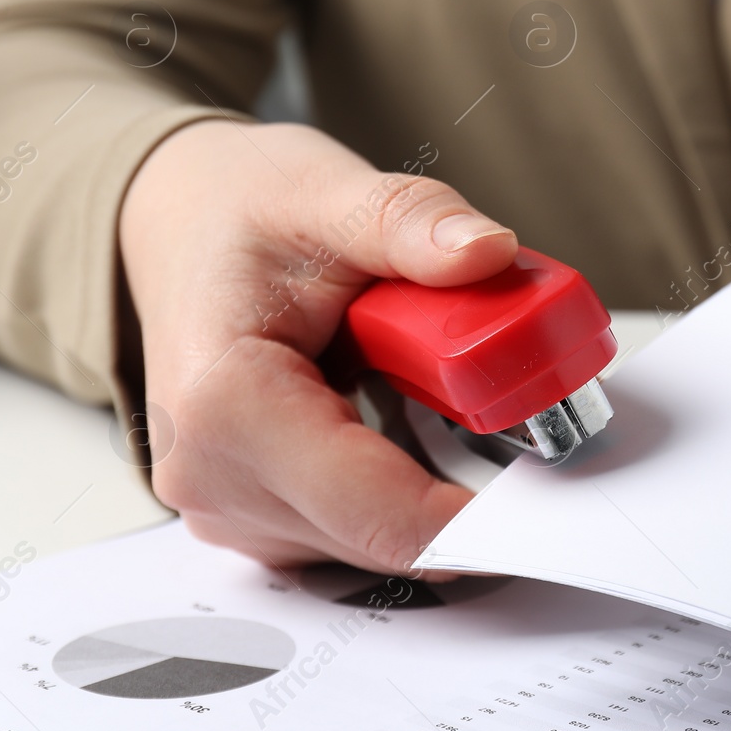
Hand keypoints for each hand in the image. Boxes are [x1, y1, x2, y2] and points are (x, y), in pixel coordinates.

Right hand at [119, 120, 516, 574]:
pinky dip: (403, 478)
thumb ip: (412, 223)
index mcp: (227, 402)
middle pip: (390, 531)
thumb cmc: (240, 212)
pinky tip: (395, 406)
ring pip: (382, 540)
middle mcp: (215, 475)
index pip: (377, 510)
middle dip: (465, 471)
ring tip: (421, 374)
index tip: (550, 474)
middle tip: (489, 379)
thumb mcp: (331, 190)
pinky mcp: (258, 518)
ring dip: (433, 472)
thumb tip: (486, 252)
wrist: (181, 224)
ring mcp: (231, 509)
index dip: (478, 510)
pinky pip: (361, 530)